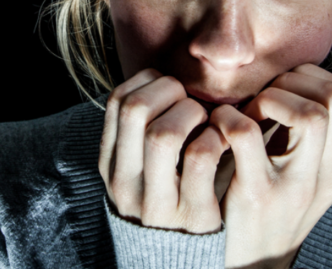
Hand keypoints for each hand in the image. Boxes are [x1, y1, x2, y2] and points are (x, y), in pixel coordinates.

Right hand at [98, 68, 231, 233]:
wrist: (176, 261)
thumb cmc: (164, 201)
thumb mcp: (137, 172)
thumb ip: (139, 135)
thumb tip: (159, 81)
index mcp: (110, 166)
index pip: (117, 102)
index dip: (147, 83)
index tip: (169, 88)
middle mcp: (127, 183)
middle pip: (136, 110)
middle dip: (169, 91)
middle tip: (189, 100)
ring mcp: (158, 201)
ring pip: (165, 133)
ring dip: (192, 113)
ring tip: (205, 120)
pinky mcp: (193, 214)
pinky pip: (202, 157)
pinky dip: (215, 138)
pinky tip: (221, 140)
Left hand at [212, 64, 331, 267]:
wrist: (253, 262)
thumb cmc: (270, 205)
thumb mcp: (303, 173)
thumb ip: (305, 134)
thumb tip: (285, 80)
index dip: (308, 78)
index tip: (279, 91)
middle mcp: (329, 175)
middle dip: (293, 82)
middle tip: (263, 99)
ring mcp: (297, 186)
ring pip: (310, 114)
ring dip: (269, 98)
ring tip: (247, 113)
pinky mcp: (258, 195)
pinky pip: (247, 133)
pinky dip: (228, 118)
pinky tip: (218, 127)